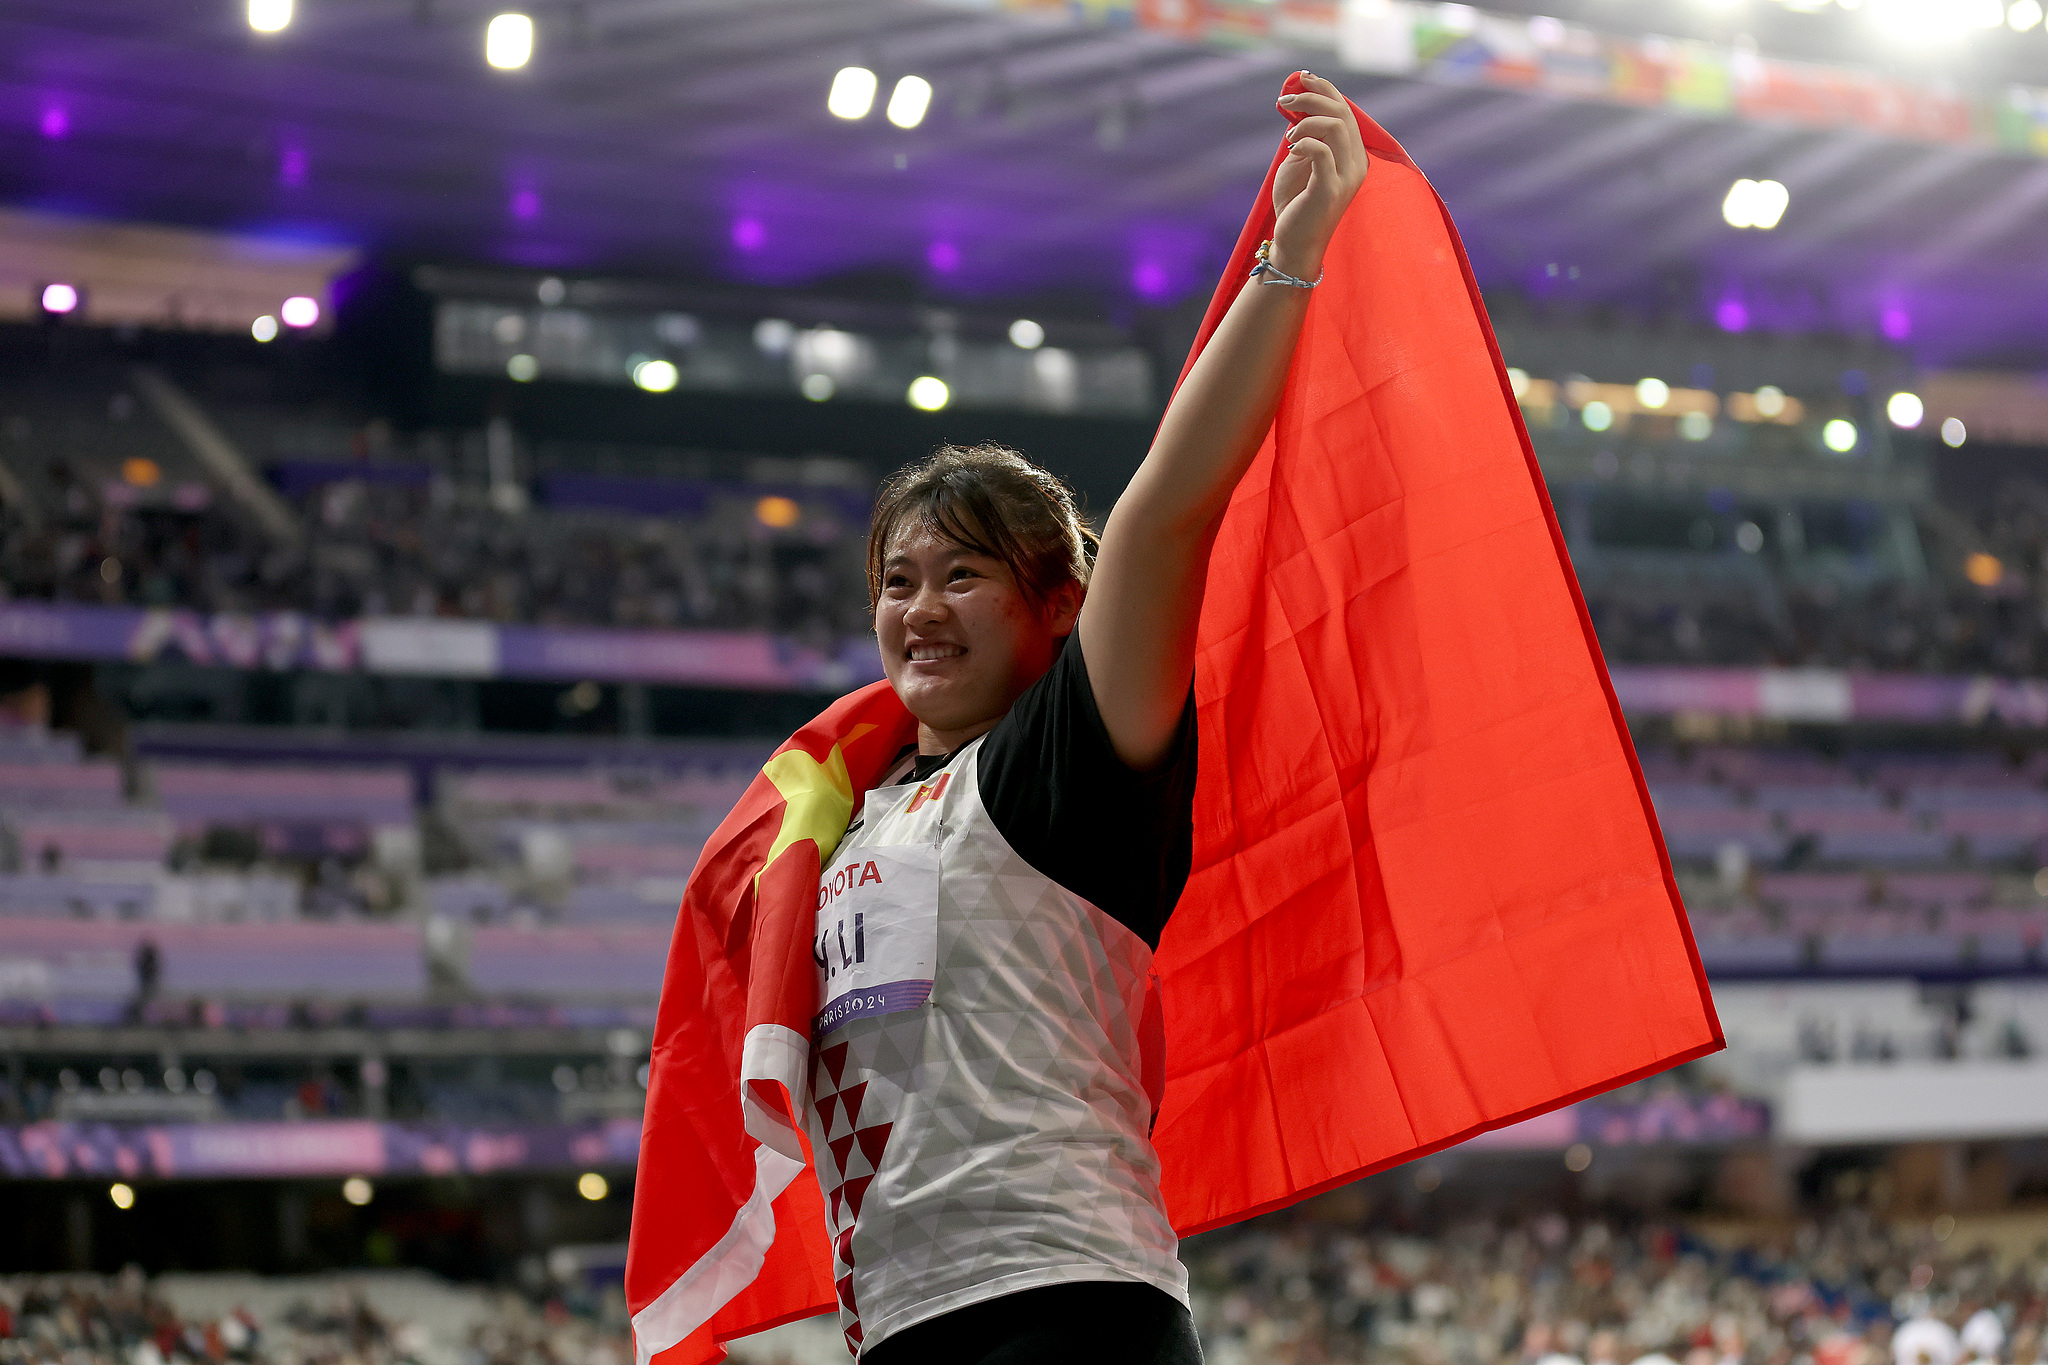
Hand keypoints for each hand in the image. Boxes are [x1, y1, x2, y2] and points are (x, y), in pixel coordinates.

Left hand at [1270, 73, 1368, 279]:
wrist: (1294, 242)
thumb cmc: (1295, 203)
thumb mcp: (1299, 162)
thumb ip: (1305, 136)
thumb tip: (1300, 105)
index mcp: (1353, 155)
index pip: (1345, 111)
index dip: (1326, 89)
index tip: (1301, 79)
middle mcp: (1356, 164)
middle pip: (1342, 113)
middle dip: (1312, 98)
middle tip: (1285, 101)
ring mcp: (1346, 177)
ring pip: (1336, 127)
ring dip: (1307, 121)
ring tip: (1288, 136)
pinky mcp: (1330, 190)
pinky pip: (1322, 152)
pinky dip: (1305, 141)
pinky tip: (1291, 147)